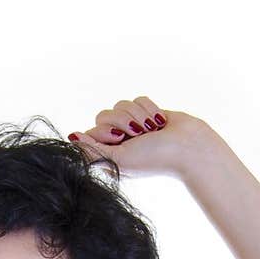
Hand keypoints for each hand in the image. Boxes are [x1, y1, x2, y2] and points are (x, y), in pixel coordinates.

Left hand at [69, 98, 216, 178]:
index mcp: (108, 155)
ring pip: (120, 105)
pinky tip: (159, 122)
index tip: (120, 139)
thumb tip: (71, 136)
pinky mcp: (146, 113)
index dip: (104, 132)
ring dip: (137, 116)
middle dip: (123, 122)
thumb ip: (93, 151)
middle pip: (103, 115)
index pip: (90, 132)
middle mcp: (118, 140)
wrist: (188, 147)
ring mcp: (132, 126)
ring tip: (151, 130)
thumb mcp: (119, 159)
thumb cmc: (155, 158)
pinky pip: (137, 99)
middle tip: (138, 135)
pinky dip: (149, 109)